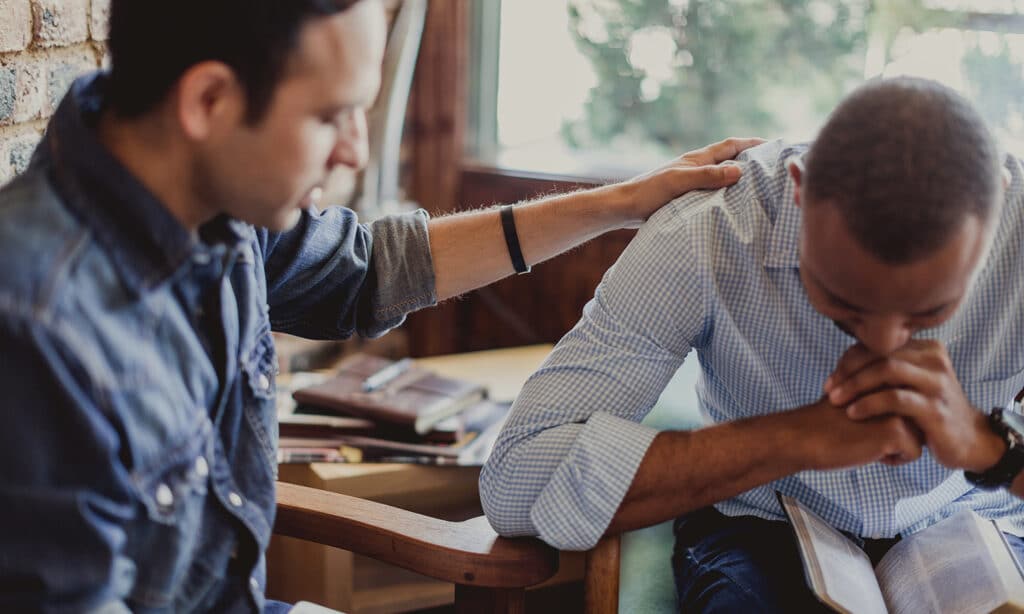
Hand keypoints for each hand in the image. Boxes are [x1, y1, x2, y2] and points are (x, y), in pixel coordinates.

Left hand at [613, 137, 765, 226]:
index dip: (753, 143)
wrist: (624, 206)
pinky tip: (731, 202)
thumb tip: (739, 171)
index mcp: (697, 158)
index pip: (731, 145)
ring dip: (739, 174)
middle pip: (729, 156)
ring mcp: (690, 179)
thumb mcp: (679, 182)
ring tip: (759, 184)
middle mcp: (696, 165)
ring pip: (721, 172)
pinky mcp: (684, 194)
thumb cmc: (649, 192)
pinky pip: (713, 188)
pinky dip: (726, 190)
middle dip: (751, 157)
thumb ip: (707, 176)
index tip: (775, 144)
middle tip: (774, 164)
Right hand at [786, 397, 922, 469]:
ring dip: (897, 446)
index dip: (893, 420)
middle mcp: (896, 384)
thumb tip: (914, 412)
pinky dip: (893, 459)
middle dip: (899, 433)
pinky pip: (913, 453)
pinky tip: (868, 450)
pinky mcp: (896, 428)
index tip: (866, 421)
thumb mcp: (859, 395)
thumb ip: (885, 392)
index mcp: (887, 373)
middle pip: (920, 419)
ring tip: (866, 439)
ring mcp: (898, 406)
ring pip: (920, 437)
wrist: (804, 435)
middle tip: (865, 431)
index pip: (912, 405)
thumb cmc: (828, 421)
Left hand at [824, 341, 1005, 471]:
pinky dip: (869, 404)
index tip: (830, 381)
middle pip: (880, 354)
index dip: (849, 361)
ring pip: (887, 370)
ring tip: (835, 401)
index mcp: (925, 349)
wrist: (968, 441)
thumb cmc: (929, 413)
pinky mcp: (936, 408)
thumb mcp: (910, 386)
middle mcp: (934, 360)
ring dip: (855, 385)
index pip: (878, 346)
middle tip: (828, 390)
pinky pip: (896, 398)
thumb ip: (887, 371)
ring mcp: (937, 383)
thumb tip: (845, 364)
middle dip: (848, 371)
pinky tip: (853, 413)